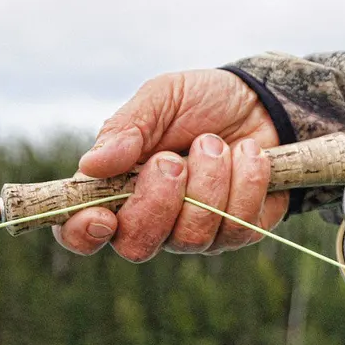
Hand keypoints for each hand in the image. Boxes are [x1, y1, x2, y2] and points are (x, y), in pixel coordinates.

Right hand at [52, 69, 288, 261]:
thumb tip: (90, 165)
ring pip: (193, 237)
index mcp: (118, 189)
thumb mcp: (162, 98)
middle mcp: (155, 220)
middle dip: (158, 200)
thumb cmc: (202, 102)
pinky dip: (246, 181)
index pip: (83, 233)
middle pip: (138, 246)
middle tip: (173, 159)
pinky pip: (239, 226)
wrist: (261, 102)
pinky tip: (248, 153)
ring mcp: (198, 232)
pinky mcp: (240, 230)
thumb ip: (127, 128)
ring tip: (215, 143)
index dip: (84, 234)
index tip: (101, 215)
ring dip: (208, 182)